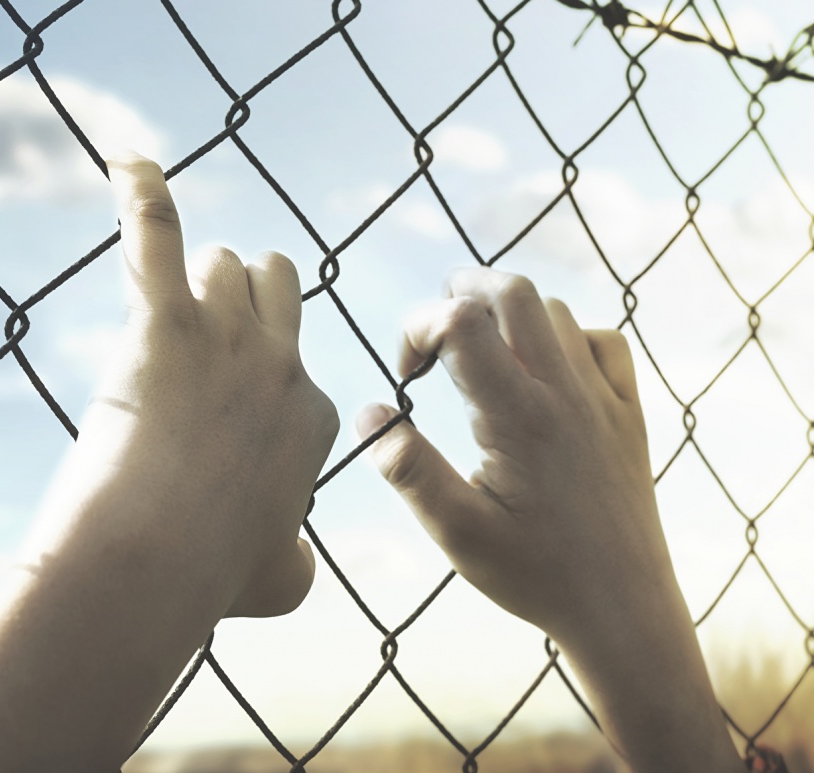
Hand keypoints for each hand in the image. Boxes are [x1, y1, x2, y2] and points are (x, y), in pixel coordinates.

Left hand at [54, 152, 338, 617]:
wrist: (160, 557)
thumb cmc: (212, 574)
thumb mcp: (278, 582)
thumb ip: (297, 568)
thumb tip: (299, 564)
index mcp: (310, 416)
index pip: (295, 361)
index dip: (255, 378)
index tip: (219, 416)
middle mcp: (281, 364)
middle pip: (276, 284)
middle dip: (244, 294)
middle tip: (204, 325)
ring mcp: (227, 338)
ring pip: (225, 261)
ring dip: (194, 275)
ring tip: (161, 305)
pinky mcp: (166, 325)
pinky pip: (156, 234)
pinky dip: (142, 194)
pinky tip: (127, 161)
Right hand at [356, 267, 741, 771]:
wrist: (623, 611)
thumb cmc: (534, 575)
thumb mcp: (456, 532)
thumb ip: (409, 469)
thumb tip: (370, 413)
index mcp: (517, 415)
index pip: (460, 321)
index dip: (418, 328)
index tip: (407, 376)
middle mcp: (565, 392)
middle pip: (514, 292)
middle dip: (462, 291)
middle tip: (434, 332)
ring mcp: (603, 399)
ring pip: (556, 312)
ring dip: (508, 316)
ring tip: (477, 357)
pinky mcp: (628, 415)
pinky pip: (604, 342)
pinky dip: (566, 337)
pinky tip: (541, 373)